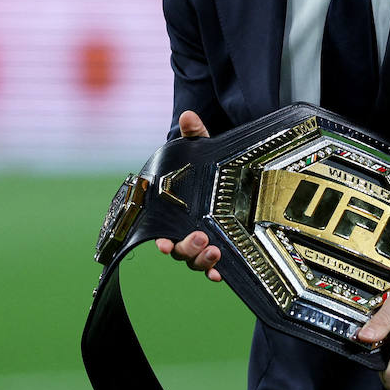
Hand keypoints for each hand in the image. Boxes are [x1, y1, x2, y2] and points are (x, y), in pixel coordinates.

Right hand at [154, 111, 222, 282]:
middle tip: (200, 238)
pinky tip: (221, 273)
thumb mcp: (202, 150)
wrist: (228, 178)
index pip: (162, 231)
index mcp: (173, 213)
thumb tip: (189, 116)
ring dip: (203, 261)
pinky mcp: (221, 248)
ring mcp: (202, 242)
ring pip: (196, 260)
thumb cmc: (205, 167)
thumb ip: (195, 135)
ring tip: (215, 252)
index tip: (163, 243)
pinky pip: (214, 266)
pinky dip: (215, 272)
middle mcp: (183, 232)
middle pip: (180, 250)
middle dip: (188, 248)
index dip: (161, 241)